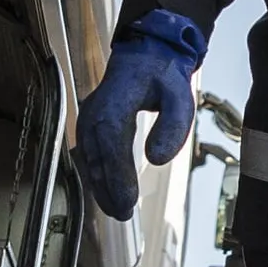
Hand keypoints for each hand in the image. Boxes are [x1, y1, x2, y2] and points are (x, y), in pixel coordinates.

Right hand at [74, 11, 207, 220]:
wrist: (146, 52)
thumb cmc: (163, 75)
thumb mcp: (180, 98)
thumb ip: (172, 128)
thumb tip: (157, 159)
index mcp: (114, 104)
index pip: (112, 146)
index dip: (117, 176)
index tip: (127, 200)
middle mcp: (94, 112)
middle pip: (96, 157)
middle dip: (108, 189)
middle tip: (123, 214)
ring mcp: (87, 117)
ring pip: (88, 158)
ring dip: (99, 186)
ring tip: (115, 210)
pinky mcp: (88, 123)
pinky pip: (87, 154)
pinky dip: (95, 175)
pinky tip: (105, 192)